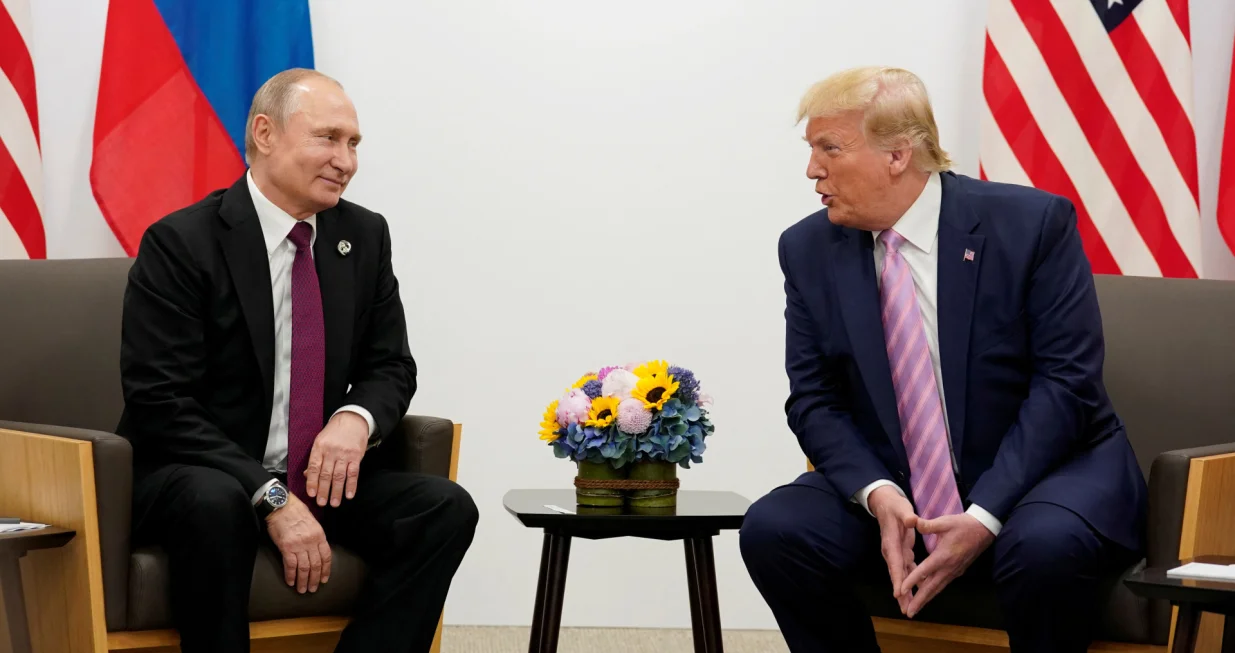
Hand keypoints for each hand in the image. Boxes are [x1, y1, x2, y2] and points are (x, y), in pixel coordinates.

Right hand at [265, 494, 331, 593]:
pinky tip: (290, 582)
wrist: (281, 506)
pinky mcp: (286, 547)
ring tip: (302, 590)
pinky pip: (290, 565)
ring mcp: (299, 545)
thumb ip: (316, 536)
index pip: (326, 556)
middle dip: (315, 579)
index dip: (326, 570)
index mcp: (319, 535)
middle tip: (313, 589)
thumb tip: (317, 549)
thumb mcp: (312, 522)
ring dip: (303, 581)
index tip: (324, 579)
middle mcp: (311, 541)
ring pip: (304, 568)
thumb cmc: (296, 512)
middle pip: (316, 565)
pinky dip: (291, 575)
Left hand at [305, 411, 369, 506]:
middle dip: (323, 490)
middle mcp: (331, 451)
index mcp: (319, 447)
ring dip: (336, 491)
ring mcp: (344, 454)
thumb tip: (307, 476)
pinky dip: (351, 485)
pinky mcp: (356, 456)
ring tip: (334, 503)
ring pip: (339, 476)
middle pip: (326, 474)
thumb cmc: (334, 433)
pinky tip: (349, 494)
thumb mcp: (320, 442)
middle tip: (322, 503)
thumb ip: (315, 459)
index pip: (314, 467)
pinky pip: (353, 473)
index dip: (312, 482)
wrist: (352, 420)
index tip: (311, 494)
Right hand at [868, 485, 917, 615]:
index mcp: (891, 542)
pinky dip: (910, 581)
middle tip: (905, 609)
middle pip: (896, 574)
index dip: (897, 578)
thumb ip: (907, 515)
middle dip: (900, 592)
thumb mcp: (902, 508)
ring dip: (904, 591)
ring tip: (909, 606)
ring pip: (900, 575)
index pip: (895, 562)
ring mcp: (895, 553)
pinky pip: (905, 570)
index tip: (898, 593)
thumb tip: (912, 520)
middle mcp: (891, 551)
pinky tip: (917, 590)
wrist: (885, 504)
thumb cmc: (895, 506)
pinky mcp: (900, 552)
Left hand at [899, 513, 994, 617]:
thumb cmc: (963, 525)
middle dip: (920, 600)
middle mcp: (948, 567)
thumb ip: (928, 525)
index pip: (924, 571)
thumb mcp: (945, 522)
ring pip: (938, 588)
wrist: (984, 529)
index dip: (912, 581)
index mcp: (943, 556)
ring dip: (926, 599)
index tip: (902, 591)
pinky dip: (934, 591)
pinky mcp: (958, 571)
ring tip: (915, 609)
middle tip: (909, 612)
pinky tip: (927, 594)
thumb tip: (912, 522)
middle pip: (931, 587)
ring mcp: (954, 571)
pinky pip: (943, 584)